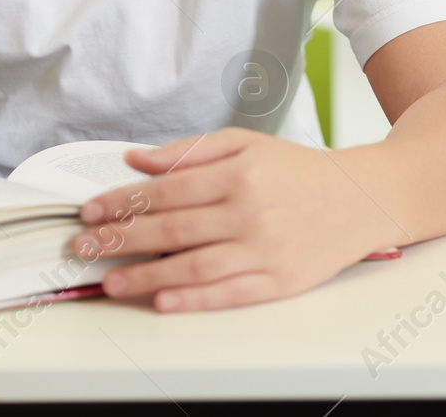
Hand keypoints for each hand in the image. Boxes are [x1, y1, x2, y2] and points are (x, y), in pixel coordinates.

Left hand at [69, 128, 392, 312]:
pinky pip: (229, 293)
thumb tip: (136, 159)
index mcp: (239, 174)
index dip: (123, 201)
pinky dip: (194, 300)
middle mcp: (250, 212)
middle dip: (121, 239)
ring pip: (194, 267)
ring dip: (146, 277)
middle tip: (84, 247)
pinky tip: (162, 301)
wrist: (360, 198)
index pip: (167, 190)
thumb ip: (189, 152)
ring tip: (109, 281)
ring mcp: (265, 250)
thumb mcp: (246, 144)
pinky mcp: (279, 281)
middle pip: (173, 230)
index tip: (91, 209)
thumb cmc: (298, 170)